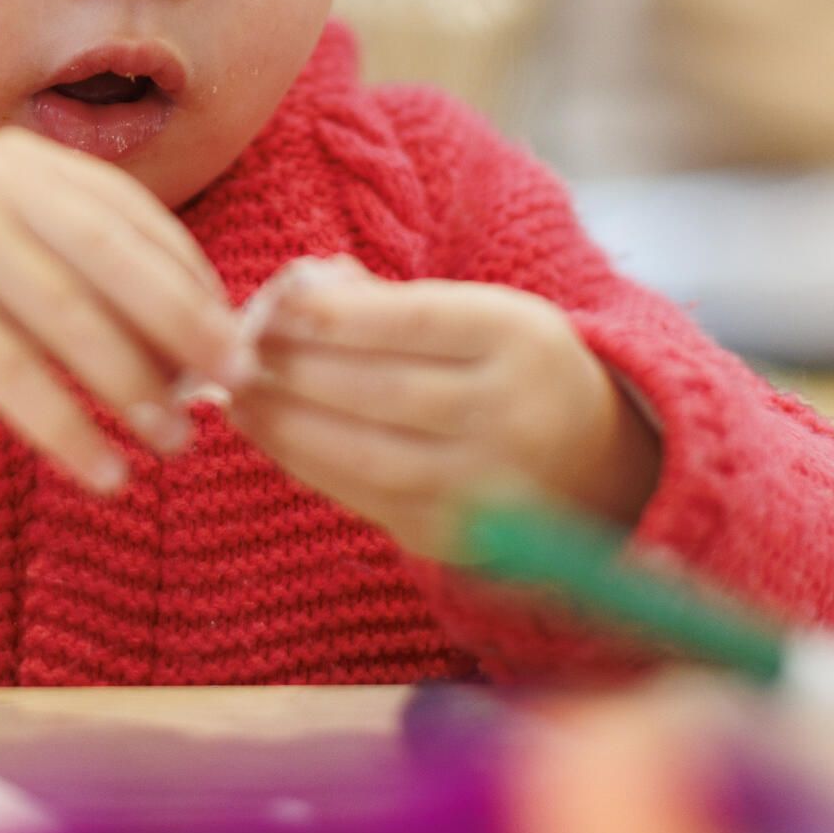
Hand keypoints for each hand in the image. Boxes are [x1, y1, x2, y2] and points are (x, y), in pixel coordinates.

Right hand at [0, 127, 240, 493]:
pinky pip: (23, 385)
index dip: (192, 280)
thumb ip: (97, 268)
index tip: (233, 337)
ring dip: (136, 392)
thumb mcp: (19, 246)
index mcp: (27, 163)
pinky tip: (106, 475)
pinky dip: (72, 436)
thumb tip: (208, 336)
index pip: (133, 218)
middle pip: (114, 262)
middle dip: (184, 327)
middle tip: (233, 380)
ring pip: (74, 326)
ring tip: (176, 441)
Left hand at [224, 262, 662, 559]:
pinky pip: (360, 497)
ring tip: (236, 392)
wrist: (598, 466)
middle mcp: (510, 416)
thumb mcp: (484, 315)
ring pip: (359, 453)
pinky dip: (302, 462)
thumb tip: (291, 294)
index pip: (409, 322)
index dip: (328, 314)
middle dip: (290, 369)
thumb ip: (392, 305)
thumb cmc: (514, 369)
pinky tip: (268, 433)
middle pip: (376, 391)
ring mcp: (483, 488)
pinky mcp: (452, 538)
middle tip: (234, 349)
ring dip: (281, 422)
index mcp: (520, 339)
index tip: (273, 303)